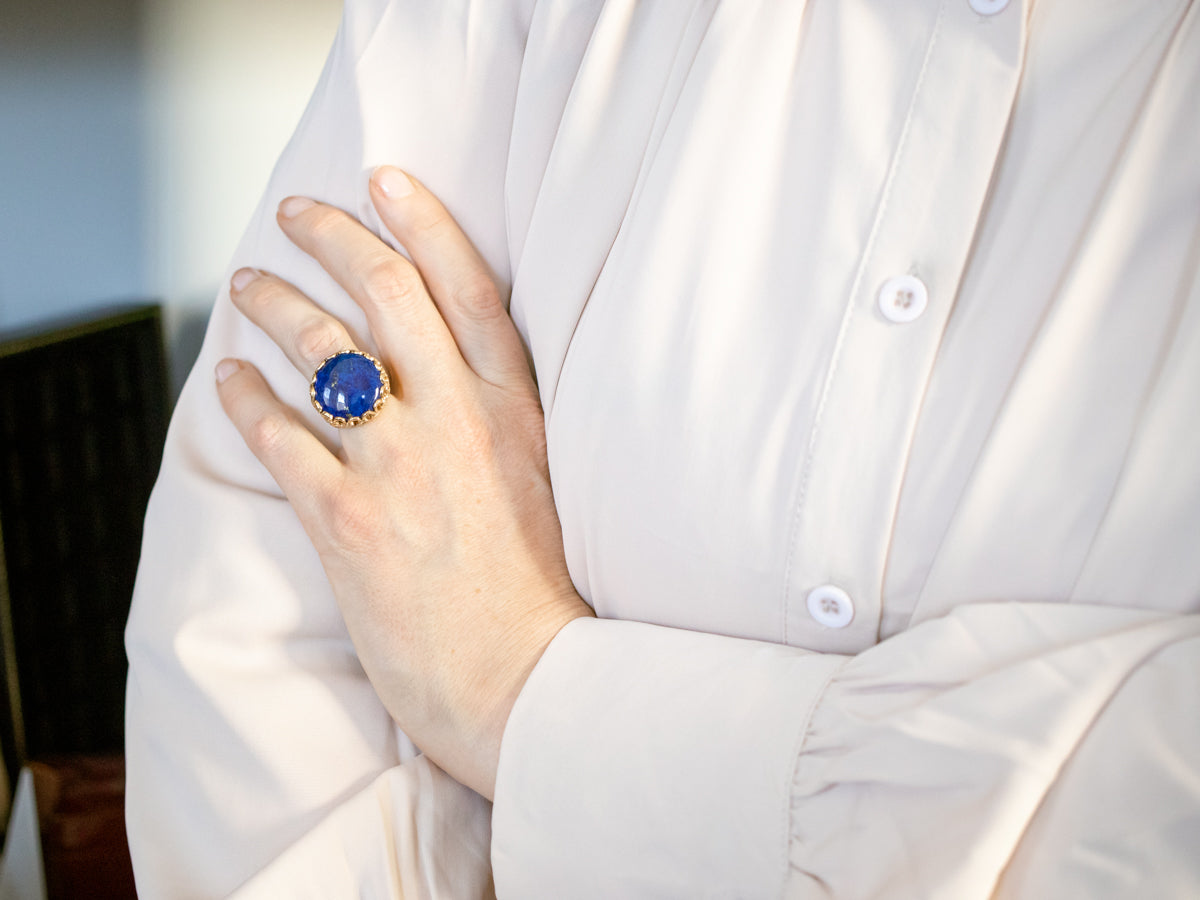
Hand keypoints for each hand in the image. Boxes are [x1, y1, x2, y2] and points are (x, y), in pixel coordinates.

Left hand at [214, 167, 592, 798]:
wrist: (524, 680)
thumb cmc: (538, 590)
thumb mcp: (543, 483)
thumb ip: (501, 420)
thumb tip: (450, 376)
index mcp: (513, 409)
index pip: (467, 287)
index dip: (424, 222)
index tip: (385, 178)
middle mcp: (457, 420)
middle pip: (385, 292)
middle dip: (332, 235)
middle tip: (296, 213)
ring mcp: (400, 464)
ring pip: (321, 348)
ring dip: (274, 302)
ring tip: (248, 285)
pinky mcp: (347, 518)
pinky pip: (279, 432)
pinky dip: (244, 396)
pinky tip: (229, 379)